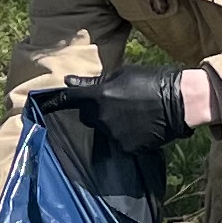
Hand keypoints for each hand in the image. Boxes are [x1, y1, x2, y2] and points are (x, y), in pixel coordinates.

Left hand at [41, 65, 198, 155]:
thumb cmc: (151, 80)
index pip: (68, 99)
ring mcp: (113, 134)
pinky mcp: (127, 147)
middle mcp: (101, 117)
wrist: (180, 100)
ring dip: (112, 126)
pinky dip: (126, 138)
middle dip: (95, 113)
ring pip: (105, 131)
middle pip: (88, 118)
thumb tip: (70, 82)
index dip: (53, 102)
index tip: (41, 105)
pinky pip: (120, 143)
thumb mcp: (121, 75)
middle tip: (115, 105)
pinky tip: (140, 128)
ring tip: (132, 116)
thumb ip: (94, 83)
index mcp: (98, 95)